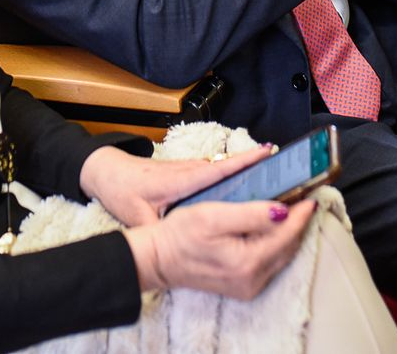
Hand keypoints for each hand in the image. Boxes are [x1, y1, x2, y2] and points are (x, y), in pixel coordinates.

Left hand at [80, 143, 274, 226]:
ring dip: (249, 171)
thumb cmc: (123, 192)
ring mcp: (191, 170)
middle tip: (289, 165)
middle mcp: (191, 170)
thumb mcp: (139, 216)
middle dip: (258, 165)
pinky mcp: (190, 174)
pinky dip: (235, 177)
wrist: (108, 173)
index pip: (220, 168)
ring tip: (279, 177)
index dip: (245, 160)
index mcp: (182, 179)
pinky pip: (218, 175)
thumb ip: (160, 229)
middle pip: (231, 167)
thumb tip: (178, 245)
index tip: (269, 152)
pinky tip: (251, 188)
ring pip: (226, 170)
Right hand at [123, 198, 315, 297]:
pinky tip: (275, 229)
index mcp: (248, 262)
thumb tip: (283, 212)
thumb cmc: (180, 234)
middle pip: (288, 247)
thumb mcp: (214, 215)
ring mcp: (248, 286)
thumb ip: (251, 214)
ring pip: (281, 256)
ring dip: (290, 233)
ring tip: (294, 210)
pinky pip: (270, 263)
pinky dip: (277, 244)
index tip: (312, 196)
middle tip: (306, 199)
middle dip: (299, 223)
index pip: (287, 234)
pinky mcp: (243, 286)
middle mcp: (252, 279)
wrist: (158, 259)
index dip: (302, 214)